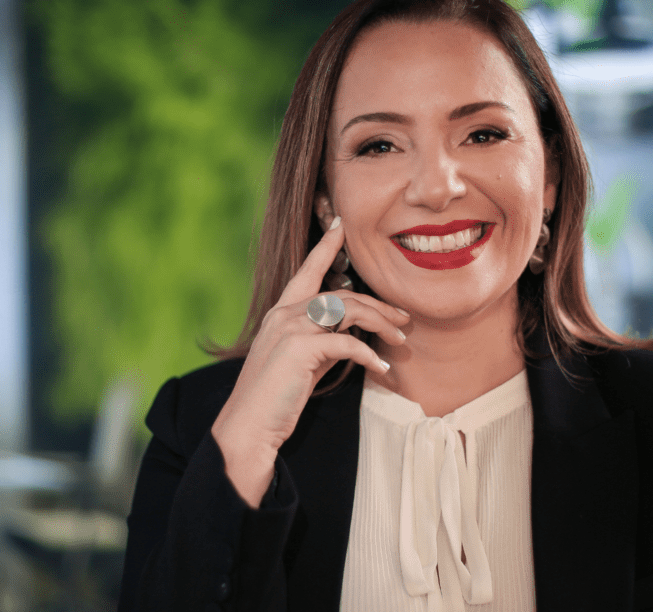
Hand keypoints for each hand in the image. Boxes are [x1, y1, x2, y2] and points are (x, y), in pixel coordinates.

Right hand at [211, 217, 409, 506]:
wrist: (248, 426)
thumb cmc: (275, 398)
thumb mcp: (300, 362)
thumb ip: (320, 341)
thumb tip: (350, 334)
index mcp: (280, 312)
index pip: (306, 270)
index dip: (325, 247)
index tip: (341, 225)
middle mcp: (284, 313)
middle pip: (341, 295)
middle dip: (377, 304)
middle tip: (403, 318)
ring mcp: (290, 328)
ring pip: (348, 312)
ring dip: (381, 324)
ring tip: (400, 340)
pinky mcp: (300, 349)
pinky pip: (347, 343)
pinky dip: (369, 355)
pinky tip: (382, 368)